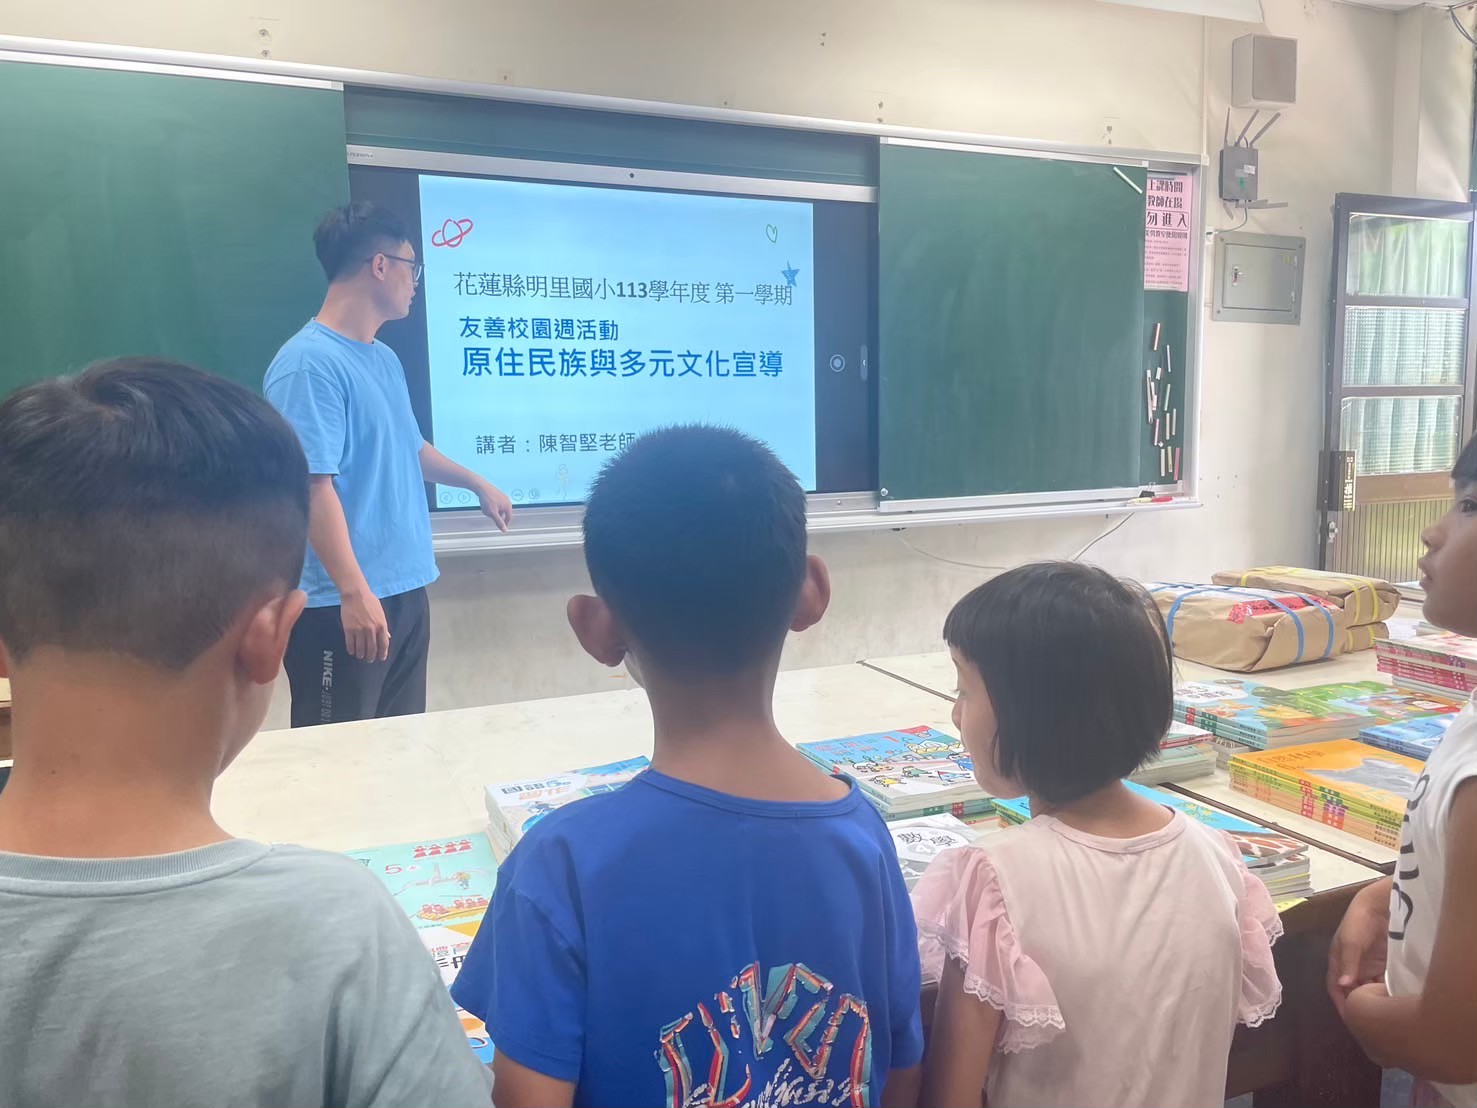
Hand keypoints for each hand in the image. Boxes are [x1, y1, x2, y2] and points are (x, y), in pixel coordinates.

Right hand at [341, 589, 389, 661]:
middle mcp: (371, 630)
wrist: (356, 594)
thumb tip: (388, 637)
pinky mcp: (349, 629)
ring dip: (360, 655)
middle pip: (372, 649)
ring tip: (360, 656)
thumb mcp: (380, 613)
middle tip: (369, 660)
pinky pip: (350, 644)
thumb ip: (384, 626)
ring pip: (360, 648)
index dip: (382, 653)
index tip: (381, 658)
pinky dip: (351, 650)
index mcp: (381, 626)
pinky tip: (351, 652)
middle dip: (371, 657)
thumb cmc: (369, 602)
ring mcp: (359, 630)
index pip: (384, 644)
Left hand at [477, 482, 512, 531]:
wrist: (481, 487)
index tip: (502, 528)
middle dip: (498, 516)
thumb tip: (505, 530)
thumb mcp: (493, 513)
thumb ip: (499, 522)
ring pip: (500, 507)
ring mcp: (502, 496)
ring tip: (486, 510)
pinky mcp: (497, 493)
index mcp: (508, 506)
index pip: (509, 518)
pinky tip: (485, 505)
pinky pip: (496, 503)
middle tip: (491, 518)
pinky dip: (492, 506)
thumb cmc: (487, 500)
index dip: (505, 524)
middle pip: (504, 512)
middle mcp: (507, 501)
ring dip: (494, 511)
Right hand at [1328, 880, 1390, 1012]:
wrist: (1380, 906)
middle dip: (1359, 1006)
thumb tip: (1343, 986)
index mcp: (1338, 961)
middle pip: (1354, 991)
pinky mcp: (1384, 965)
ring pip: (1370, 989)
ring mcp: (1369, 966)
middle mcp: (1353, 966)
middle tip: (1370, 1024)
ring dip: (1375, 1000)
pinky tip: (1396, 1002)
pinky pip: (1384, 983)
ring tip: (1385, 1016)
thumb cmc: (1359, 922)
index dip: (1341, 1003)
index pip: (1336, 987)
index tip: (1350, 1019)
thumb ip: (1348, 963)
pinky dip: (1388, 992)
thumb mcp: (1351, 942)